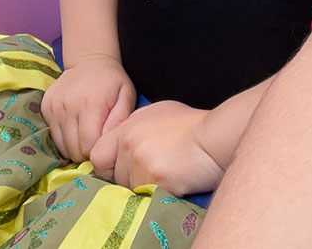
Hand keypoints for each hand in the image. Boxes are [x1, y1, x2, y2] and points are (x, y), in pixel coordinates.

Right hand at [41, 55, 134, 161]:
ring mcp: (54, 105)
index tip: (102, 144)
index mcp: (90, 104)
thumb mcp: (126, 96)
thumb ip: (120, 121)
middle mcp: (67, 105)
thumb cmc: (112, 82)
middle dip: (85, 151)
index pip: (88, 147)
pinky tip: (73, 125)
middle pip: (73, 149)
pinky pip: (52, 134)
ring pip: (60, 145)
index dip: (97, 151)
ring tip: (84, 133)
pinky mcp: (45, 106)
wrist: (90, 60)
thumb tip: (108, 143)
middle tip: (94, 139)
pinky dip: (63, 135)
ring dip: (73, 145)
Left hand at [90, 100, 223, 195]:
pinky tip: (173, 182)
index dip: (109, 167)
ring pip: (130, 189)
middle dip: (130, 180)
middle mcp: (129, 141)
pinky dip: (157, 194)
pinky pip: (146, 196)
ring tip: (167, 176)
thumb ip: (135, 128)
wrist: (214, 136)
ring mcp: (140, 159)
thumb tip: (123, 145)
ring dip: (144, 188)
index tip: (123, 170)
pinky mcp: (154, 177)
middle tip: (153, 173)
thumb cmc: (191, 125)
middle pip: (114, 177)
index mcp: (127, 126)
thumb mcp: (157, 114)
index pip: (98, 156)